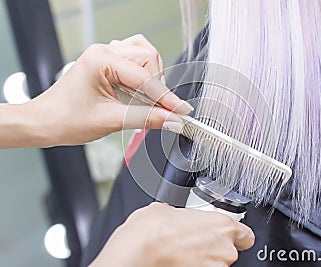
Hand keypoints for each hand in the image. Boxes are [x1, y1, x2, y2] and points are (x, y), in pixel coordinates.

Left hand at [26, 34, 191, 146]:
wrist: (45, 122)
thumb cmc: (65, 119)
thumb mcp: (110, 121)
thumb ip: (146, 118)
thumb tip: (172, 120)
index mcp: (101, 60)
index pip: (145, 77)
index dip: (166, 97)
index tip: (181, 112)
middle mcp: (104, 52)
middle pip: (149, 59)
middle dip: (159, 85)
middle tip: (163, 110)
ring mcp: (105, 55)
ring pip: (145, 55)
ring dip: (153, 76)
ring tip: (150, 99)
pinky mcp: (107, 64)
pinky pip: (135, 59)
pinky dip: (144, 74)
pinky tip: (140, 90)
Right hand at [89, 202, 254, 266]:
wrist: (136, 253)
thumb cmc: (151, 232)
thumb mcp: (167, 210)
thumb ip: (183, 215)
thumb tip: (178, 217)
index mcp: (222, 226)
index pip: (246, 235)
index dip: (236, 236)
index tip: (226, 236)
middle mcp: (224, 250)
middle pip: (228, 251)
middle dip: (212, 248)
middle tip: (191, 244)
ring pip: (215, 265)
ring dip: (202, 260)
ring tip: (180, 255)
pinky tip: (177, 263)